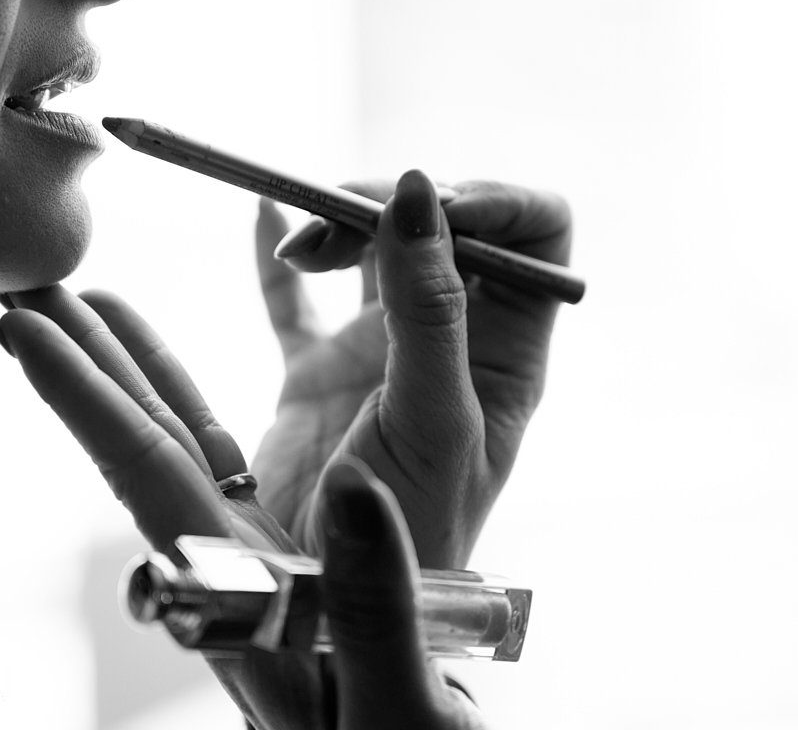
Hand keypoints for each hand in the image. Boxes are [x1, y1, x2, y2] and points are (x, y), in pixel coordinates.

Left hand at [0, 287, 483, 727]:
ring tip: (83, 293)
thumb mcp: (399, 706)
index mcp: (245, 596)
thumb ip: (377, 609)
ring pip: (178, 435)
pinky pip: (230, 447)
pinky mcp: (286, 537)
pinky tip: (179, 352)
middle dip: (79, 357)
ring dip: (127, 361)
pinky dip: (199, 392)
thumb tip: (351, 494)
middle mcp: (228, 563)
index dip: (84, 400)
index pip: (149, 478)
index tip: (25, 328)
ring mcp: (252, 547)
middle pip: (138, 442)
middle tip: (19, 282)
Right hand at [252, 170, 571, 566]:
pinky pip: (298, 298)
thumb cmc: (407, 539)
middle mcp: (451, 339)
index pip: (531, 237)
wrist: (324, 606)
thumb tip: (419, 191)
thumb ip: (429, 309)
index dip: (492, 202)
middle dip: (390, 209)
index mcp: (506, 352)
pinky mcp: (317, 369)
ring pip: (372, 248)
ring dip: (335, 226)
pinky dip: (280, 253)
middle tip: (331, 226)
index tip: (428, 204)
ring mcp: (381, 351)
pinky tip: (266, 216)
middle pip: (440, 228)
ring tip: (294, 247)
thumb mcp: (432, 421)